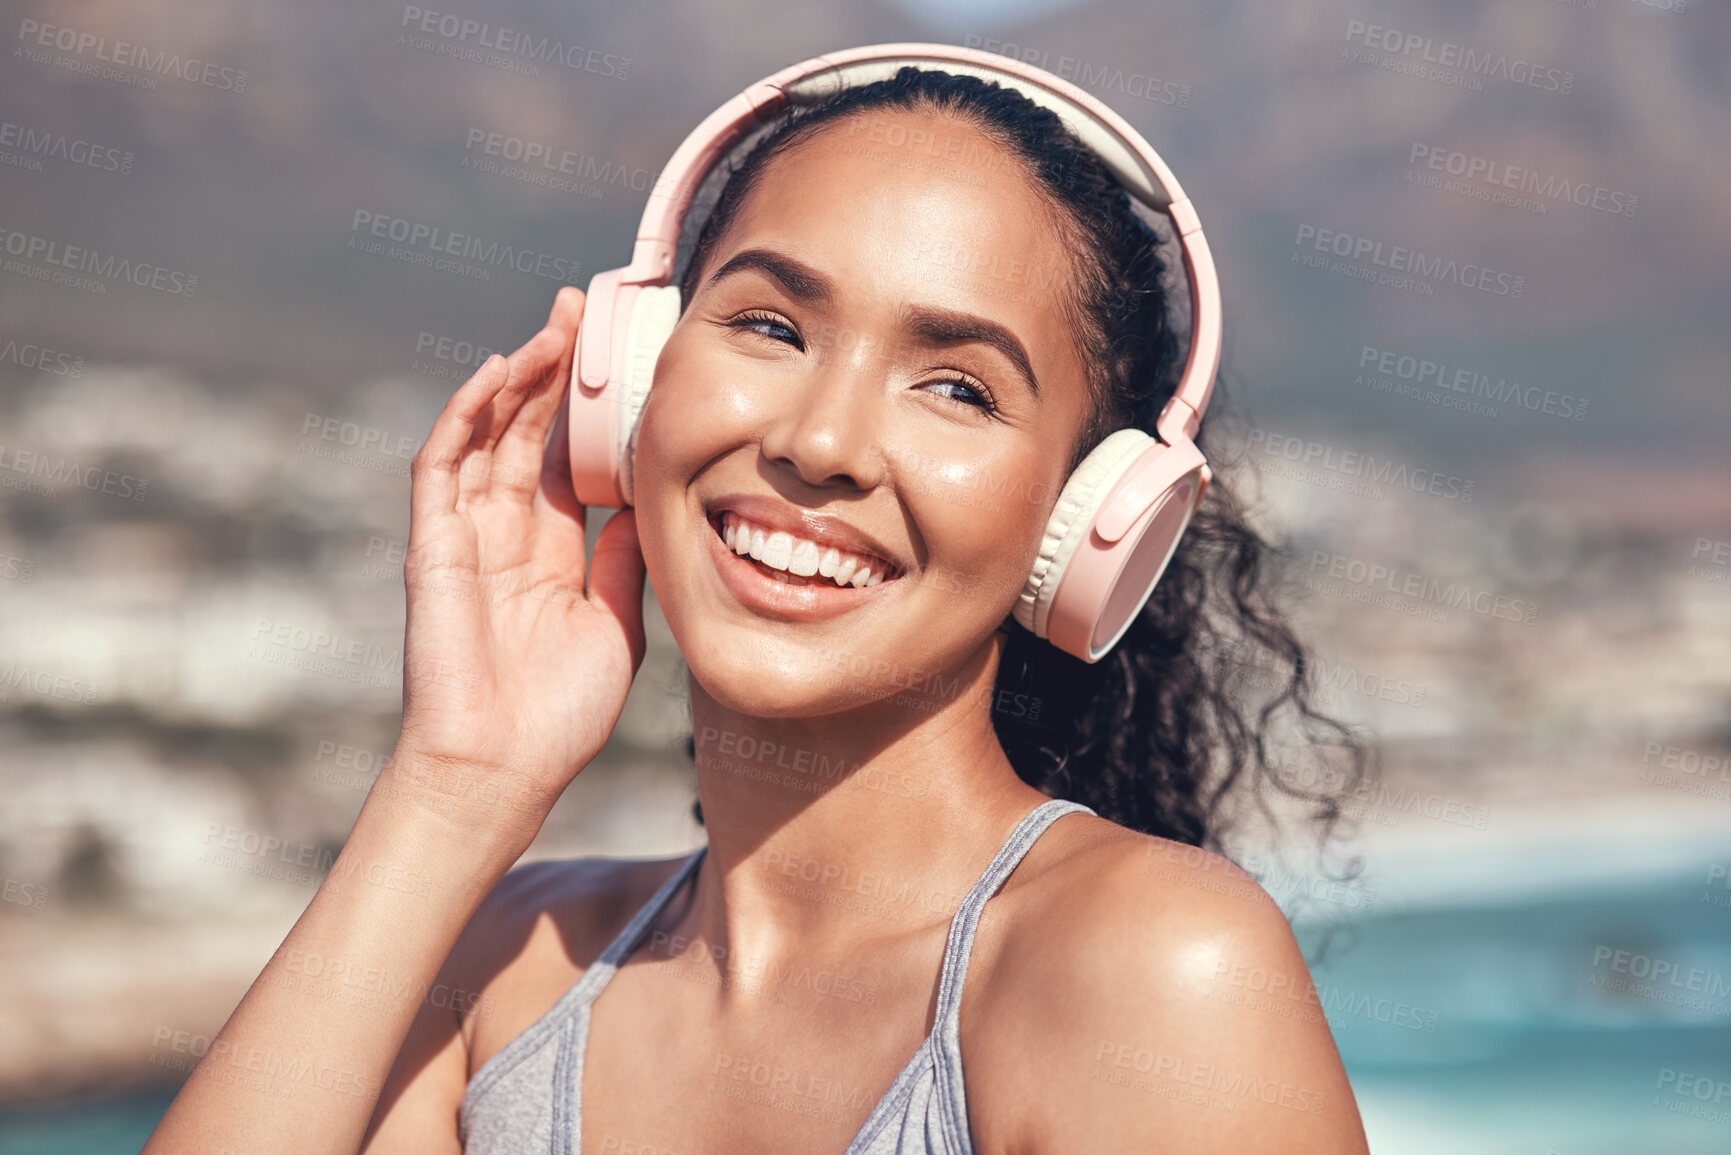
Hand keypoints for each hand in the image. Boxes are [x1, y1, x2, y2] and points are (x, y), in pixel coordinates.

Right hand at [392, 286, 646, 825]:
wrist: (503, 770)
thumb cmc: (560, 716)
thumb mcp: (616, 626)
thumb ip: (623, 565)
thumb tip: (643, 511)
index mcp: (552, 552)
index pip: (570, 457)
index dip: (590, 408)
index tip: (621, 358)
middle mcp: (507, 534)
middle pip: (529, 431)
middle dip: (555, 370)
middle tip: (583, 308)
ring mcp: (465, 536)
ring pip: (488, 434)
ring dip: (517, 377)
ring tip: (553, 324)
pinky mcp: (432, 546)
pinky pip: (442, 467)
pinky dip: (465, 416)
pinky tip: (497, 371)